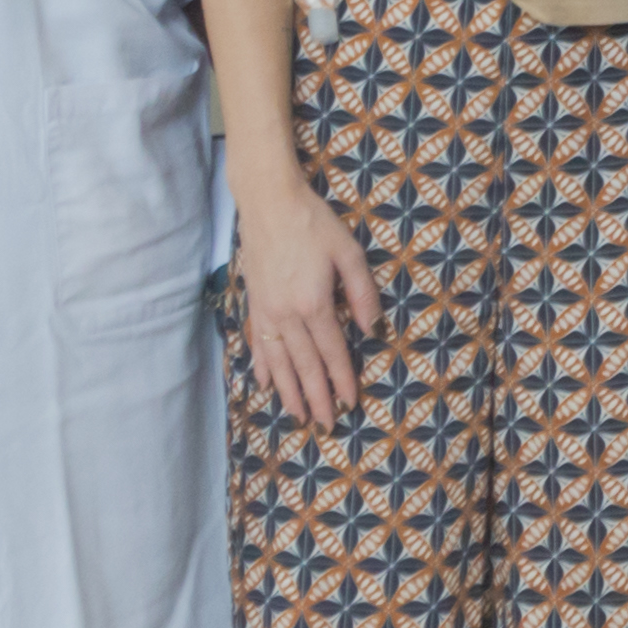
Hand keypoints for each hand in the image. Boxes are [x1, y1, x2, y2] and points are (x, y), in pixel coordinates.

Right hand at [232, 169, 379, 428]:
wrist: (267, 201)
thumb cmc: (313, 223)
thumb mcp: (349, 253)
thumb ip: (363, 294)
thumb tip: (373, 330)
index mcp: (314, 304)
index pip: (331, 352)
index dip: (342, 380)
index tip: (350, 404)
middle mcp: (286, 315)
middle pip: (304, 365)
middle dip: (316, 398)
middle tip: (325, 425)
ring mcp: (265, 310)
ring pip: (279, 361)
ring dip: (289, 391)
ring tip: (298, 415)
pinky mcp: (253, 302)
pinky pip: (257, 343)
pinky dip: (262, 366)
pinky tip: (264, 383)